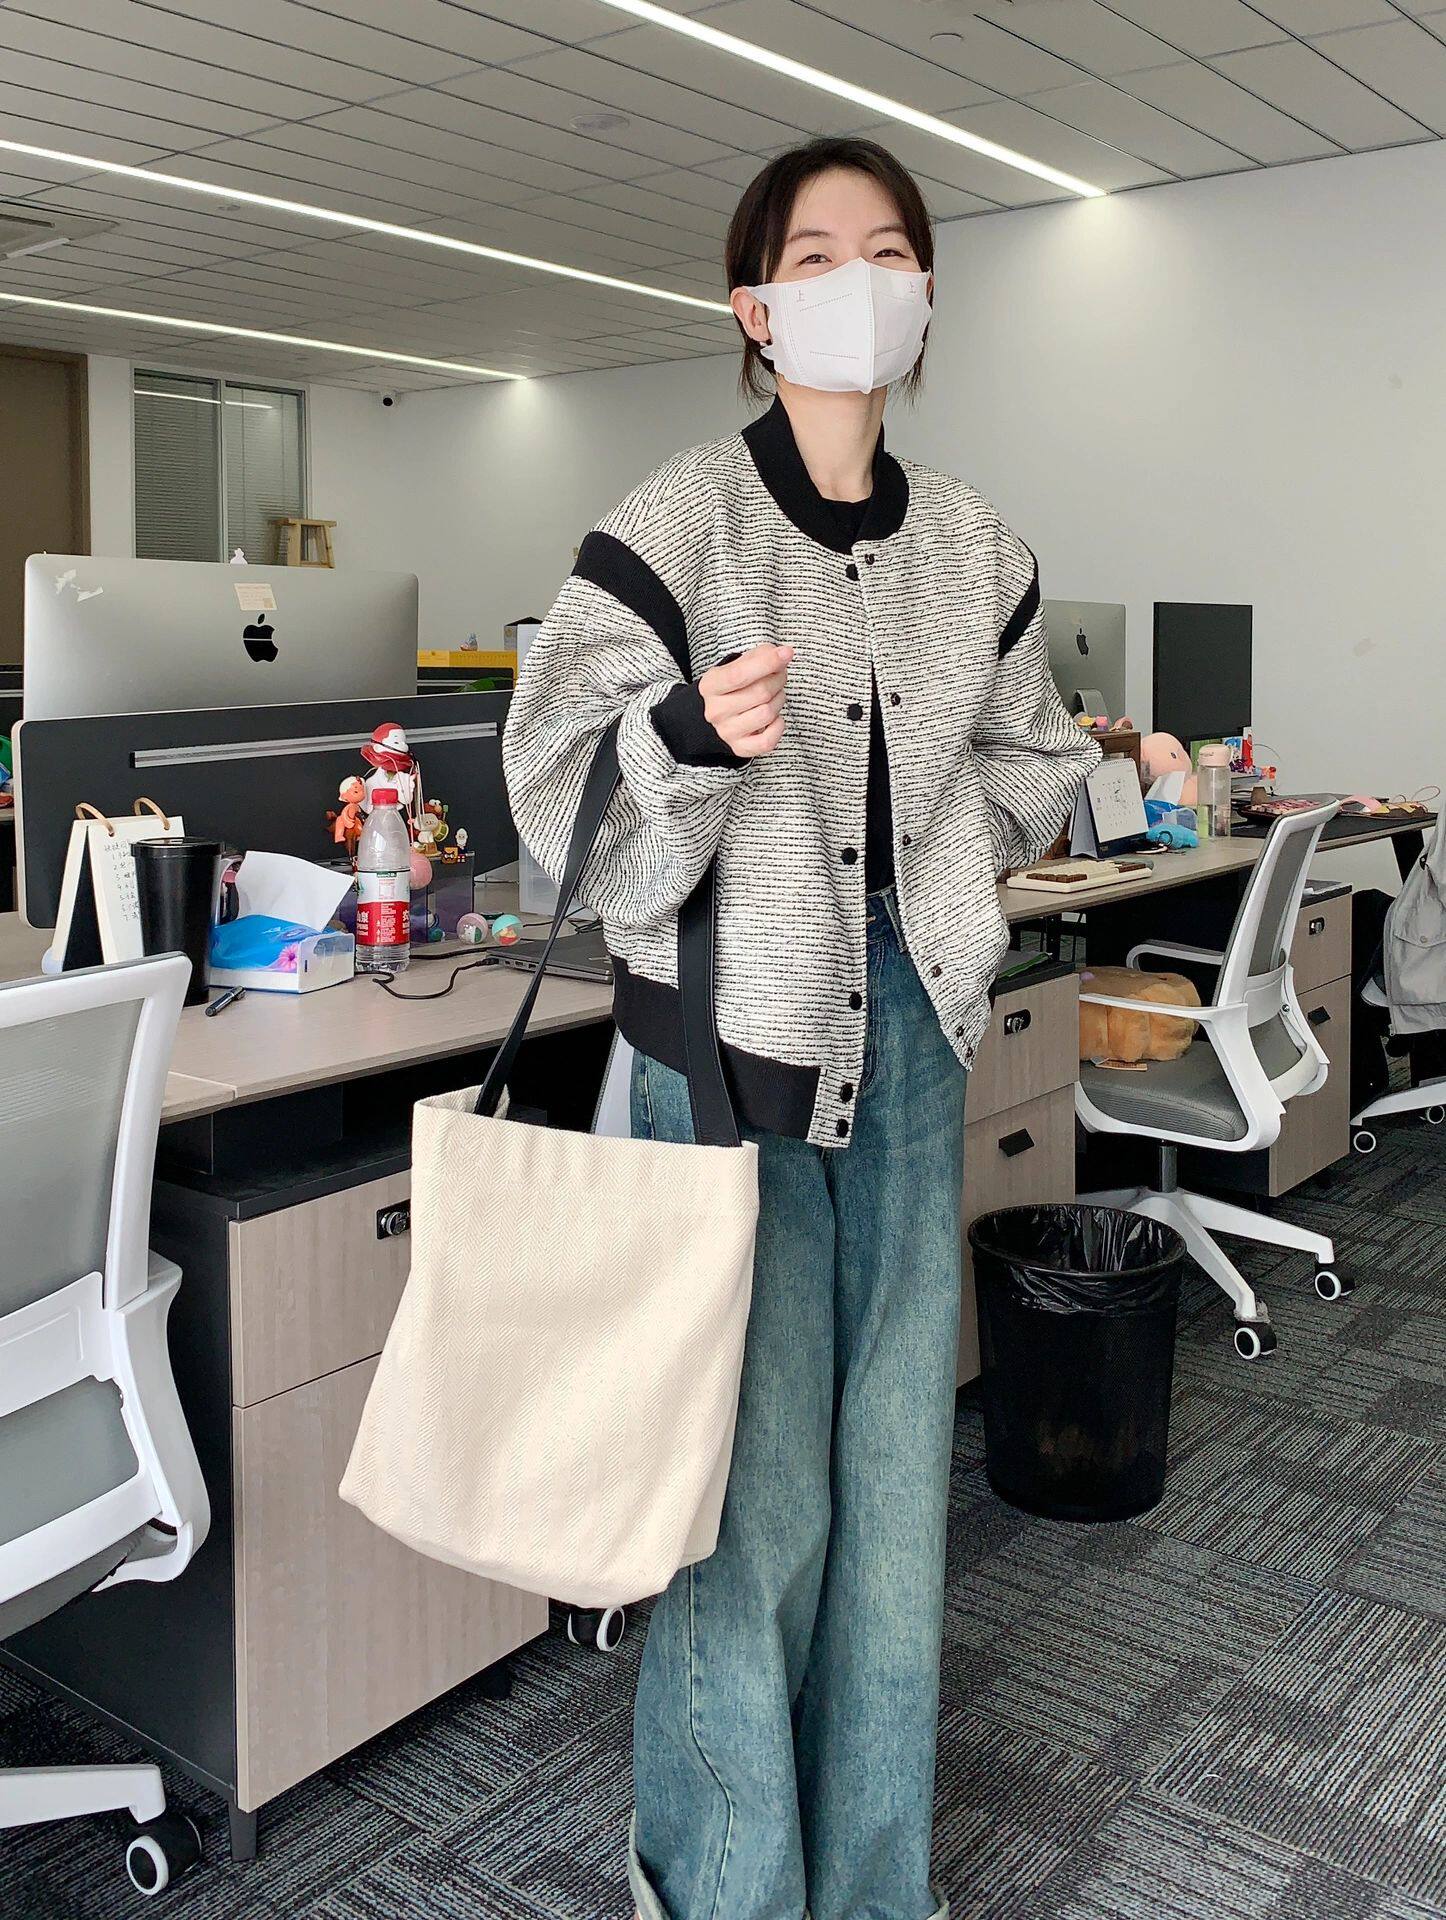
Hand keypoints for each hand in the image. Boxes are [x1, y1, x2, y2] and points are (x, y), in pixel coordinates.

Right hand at [698, 643, 793, 758]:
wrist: (715, 716)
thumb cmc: (732, 688)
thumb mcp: (736, 666)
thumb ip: (758, 656)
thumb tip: (781, 654)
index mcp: (711, 686)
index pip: (739, 675)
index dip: (766, 663)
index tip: (786, 653)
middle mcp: (716, 711)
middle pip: (760, 693)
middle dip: (778, 680)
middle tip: (778, 675)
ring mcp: (727, 731)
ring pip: (767, 713)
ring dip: (779, 700)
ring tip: (775, 695)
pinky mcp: (739, 747)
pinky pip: (768, 741)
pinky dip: (778, 727)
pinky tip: (775, 717)